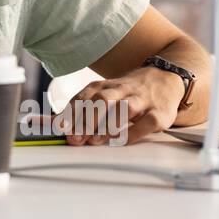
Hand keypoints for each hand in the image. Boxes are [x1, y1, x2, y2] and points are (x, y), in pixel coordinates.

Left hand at [55, 67, 183, 145]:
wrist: (166, 77)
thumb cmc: (129, 92)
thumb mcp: (105, 94)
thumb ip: (81, 107)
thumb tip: (52, 122)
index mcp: (106, 86)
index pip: (85, 96)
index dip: (72, 112)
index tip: (61, 128)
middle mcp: (123, 90)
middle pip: (102, 99)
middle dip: (87, 119)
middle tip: (75, 138)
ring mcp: (142, 100)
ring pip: (124, 109)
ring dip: (107, 125)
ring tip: (94, 140)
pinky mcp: (160, 112)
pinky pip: (147, 122)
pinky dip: (133, 132)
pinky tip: (121, 141)